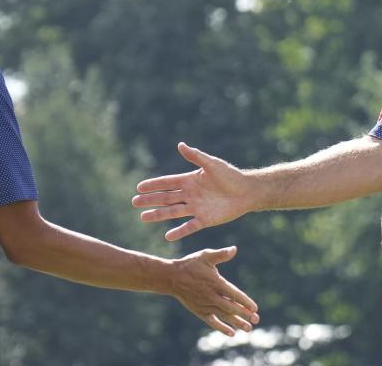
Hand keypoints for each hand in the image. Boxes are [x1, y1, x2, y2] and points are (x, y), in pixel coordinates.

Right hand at [133, 143, 253, 240]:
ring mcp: (196, 208)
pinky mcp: (205, 220)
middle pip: (166, 198)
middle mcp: (190, 195)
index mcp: (190, 181)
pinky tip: (167, 236)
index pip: (167, 183)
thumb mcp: (212, 164)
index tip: (139, 187)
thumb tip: (180, 144)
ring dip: (158, 215)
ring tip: (143, 218)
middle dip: (150, 200)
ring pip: (173, 212)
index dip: (153, 185)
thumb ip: (196, 156)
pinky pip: (189, 227)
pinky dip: (179, 232)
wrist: (247, 191)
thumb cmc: (230, 175)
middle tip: (134, 203)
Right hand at [170, 246, 259, 335]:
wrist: (172, 278)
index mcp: (216, 283)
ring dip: (236, 322)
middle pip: (231, 308)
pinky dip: (221, 327)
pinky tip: (231, 333)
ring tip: (248, 329)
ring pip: (224, 316)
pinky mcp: (199, 311)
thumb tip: (234, 249)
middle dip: (244, 314)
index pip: (234, 294)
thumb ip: (221, 254)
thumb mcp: (205, 256)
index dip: (245, 302)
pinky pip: (212, 321)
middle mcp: (212, 296)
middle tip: (256, 320)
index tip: (255, 308)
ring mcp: (205, 305)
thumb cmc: (190, 265)